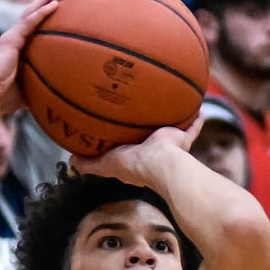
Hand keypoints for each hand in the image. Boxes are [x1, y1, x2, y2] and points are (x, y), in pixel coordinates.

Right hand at [0, 0, 64, 114]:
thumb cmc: (8, 98)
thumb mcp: (32, 88)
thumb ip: (44, 85)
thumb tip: (64, 95)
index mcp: (18, 46)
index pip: (34, 24)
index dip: (46, 12)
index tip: (62, 3)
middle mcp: (13, 38)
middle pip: (33, 12)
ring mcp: (11, 37)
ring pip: (31, 12)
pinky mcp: (10, 40)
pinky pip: (29, 22)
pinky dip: (42, 13)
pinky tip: (55, 5)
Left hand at [70, 115, 203, 182]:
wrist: (160, 163)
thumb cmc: (134, 165)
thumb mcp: (105, 164)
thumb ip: (89, 164)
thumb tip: (71, 161)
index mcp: (135, 157)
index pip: (128, 147)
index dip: (123, 138)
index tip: (119, 125)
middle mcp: (152, 151)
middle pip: (149, 135)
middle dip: (146, 126)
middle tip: (142, 110)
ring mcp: (169, 146)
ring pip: (170, 130)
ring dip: (170, 120)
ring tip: (168, 104)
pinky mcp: (182, 140)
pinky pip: (192, 128)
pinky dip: (196, 119)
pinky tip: (198, 107)